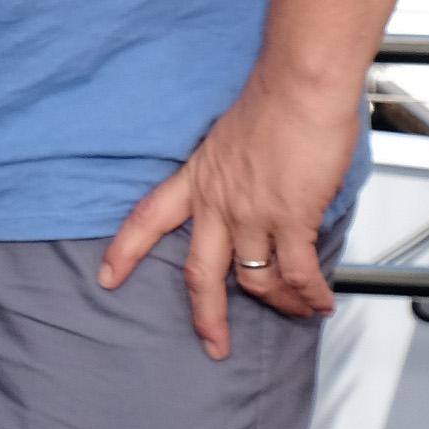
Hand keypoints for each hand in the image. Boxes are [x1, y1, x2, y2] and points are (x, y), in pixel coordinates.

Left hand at [98, 70, 354, 357]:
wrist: (299, 84)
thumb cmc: (274, 101)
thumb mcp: (232, 140)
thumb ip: (234, 174)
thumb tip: (254, 200)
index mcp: (198, 178)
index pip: (149, 218)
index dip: (126, 250)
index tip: (107, 276)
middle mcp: (219, 201)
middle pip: (201, 273)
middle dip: (207, 316)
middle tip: (213, 343)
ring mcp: (253, 212)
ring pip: (256, 280)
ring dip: (279, 302)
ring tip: (296, 310)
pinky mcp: (290, 216)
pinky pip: (298, 272)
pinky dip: (310, 294)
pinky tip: (320, 302)